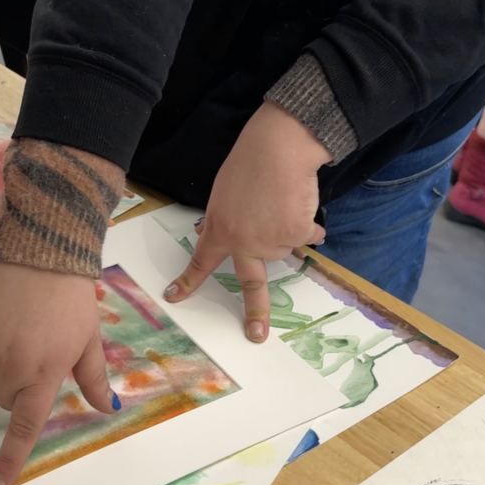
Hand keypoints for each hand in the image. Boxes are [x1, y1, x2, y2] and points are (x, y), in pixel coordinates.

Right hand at [0, 260, 118, 484]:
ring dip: (3, 360)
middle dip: (22, 382)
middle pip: (8, 397)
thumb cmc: (71, 298)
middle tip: (39, 349)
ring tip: (22, 325)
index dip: (11, 458)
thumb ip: (92, 378)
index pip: (25, 426)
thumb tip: (107, 408)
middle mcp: (9, 365)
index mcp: (43, 372)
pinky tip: (3, 315)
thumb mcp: (89, 339)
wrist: (41, 250)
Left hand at [164, 101, 330, 342]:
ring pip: (284, 247)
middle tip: (256, 335)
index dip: (188, 282)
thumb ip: (222, 219)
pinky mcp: (296, 235)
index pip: (201, 263)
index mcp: (219, 231)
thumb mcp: (223, 194)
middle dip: (255, 314)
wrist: (278, 149)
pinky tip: (301, 203)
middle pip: (253, 285)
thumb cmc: (249, 164)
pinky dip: (309, 224)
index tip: (174, 296)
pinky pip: (307, 235)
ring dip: (286, 230)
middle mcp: (244, 243)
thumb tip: (217, 234)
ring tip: (282, 201)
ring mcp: (271, 242)